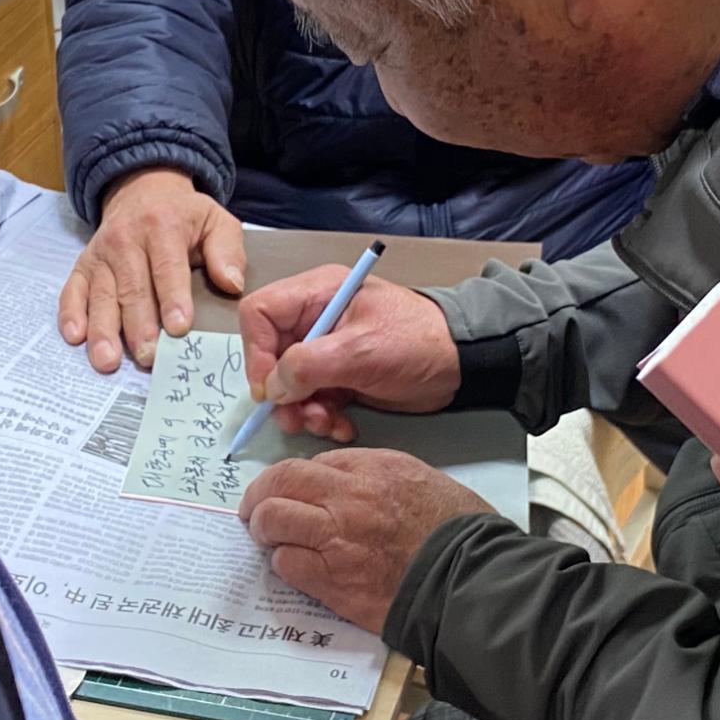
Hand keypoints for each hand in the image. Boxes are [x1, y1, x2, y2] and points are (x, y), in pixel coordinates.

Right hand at [58, 167, 244, 372]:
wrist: (143, 190)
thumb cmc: (184, 215)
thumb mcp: (215, 220)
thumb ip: (227, 251)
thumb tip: (232, 284)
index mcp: (162, 227)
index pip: (167, 267)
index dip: (172, 298)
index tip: (179, 328)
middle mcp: (126, 240)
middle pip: (132, 288)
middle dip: (139, 326)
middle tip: (148, 357)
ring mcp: (101, 254)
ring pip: (101, 295)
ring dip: (103, 330)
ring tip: (108, 361)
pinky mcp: (84, 265)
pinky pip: (73, 290)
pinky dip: (71, 314)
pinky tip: (75, 337)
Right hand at [238, 270, 459, 441]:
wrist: (462, 366)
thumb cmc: (417, 343)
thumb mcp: (361, 351)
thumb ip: (309, 365)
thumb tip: (271, 388)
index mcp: (318, 293)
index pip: (260, 313)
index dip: (257, 352)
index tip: (270, 388)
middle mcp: (316, 319)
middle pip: (271, 355)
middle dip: (283, 392)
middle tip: (299, 417)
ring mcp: (328, 349)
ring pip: (290, 384)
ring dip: (303, 410)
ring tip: (327, 423)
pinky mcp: (341, 377)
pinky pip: (314, 400)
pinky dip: (322, 417)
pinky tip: (344, 426)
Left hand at [239, 449, 491, 630]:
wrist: (467, 578)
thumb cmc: (452, 528)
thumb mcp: (415, 478)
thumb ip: (369, 474)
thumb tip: (332, 481)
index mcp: (369, 467)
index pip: (306, 464)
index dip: (285, 479)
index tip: (281, 491)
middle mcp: (345, 497)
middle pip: (278, 485)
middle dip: (259, 498)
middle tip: (256, 512)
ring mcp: (335, 538)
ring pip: (272, 521)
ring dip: (265, 530)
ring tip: (271, 540)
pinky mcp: (332, 579)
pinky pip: (286, 563)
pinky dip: (284, 563)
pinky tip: (296, 565)